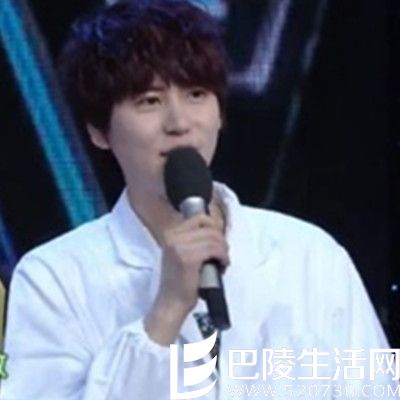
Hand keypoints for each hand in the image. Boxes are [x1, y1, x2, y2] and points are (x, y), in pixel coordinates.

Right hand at [145, 213, 228, 344]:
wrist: (171, 304)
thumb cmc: (180, 282)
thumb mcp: (181, 254)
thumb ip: (193, 240)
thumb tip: (215, 229)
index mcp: (171, 234)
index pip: (199, 218)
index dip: (214, 227)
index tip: (218, 241)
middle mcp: (173, 237)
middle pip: (208, 226)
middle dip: (221, 240)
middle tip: (222, 254)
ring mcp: (179, 247)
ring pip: (214, 238)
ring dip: (223, 250)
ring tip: (222, 261)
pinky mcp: (188, 258)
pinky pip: (214, 249)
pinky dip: (223, 256)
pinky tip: (222, 265)